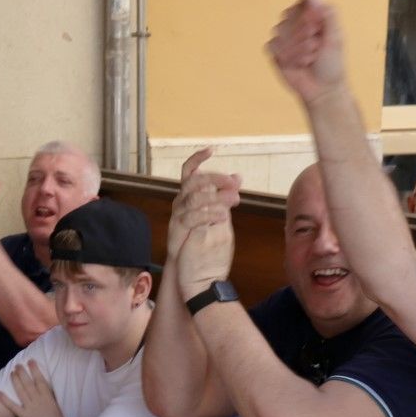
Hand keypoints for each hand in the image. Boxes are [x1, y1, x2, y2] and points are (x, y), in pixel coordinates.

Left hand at [0, 363, 63, 416]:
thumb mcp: (56, 407)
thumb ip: (50, 398)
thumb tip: (46, 389)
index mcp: (47, 397)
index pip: (40, 380)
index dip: (35, 370)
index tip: (31, 361)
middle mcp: (38, 400)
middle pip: (28, 383)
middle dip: (22, 373)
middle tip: (17, 365)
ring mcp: (30, 407)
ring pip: (21, 391)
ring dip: (15, 381)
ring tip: (11, 373)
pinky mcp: (23, 416)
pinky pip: (13, 407)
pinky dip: (5, 400)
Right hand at [168, 150, 240, 296]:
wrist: (193, 266)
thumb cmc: (203, 237)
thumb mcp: (218, 213)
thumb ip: (225, 194)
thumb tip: (238, 177)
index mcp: (190, 194)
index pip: (190, 170)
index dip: (198, 158)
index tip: (211, 150)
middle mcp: (181, 200)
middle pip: (193, 181)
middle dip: (214, 179)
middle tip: (231, 184)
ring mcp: (178, 214)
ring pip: (193, 198)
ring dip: (215, 197)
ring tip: (233, 200)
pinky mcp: (177, 228)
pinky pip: (191, 217)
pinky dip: (208, 214)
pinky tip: (223, 215)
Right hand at [267, 0, 347, 106]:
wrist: (322, 89)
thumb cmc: (332, 64)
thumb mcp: (336, 38)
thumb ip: (329, 15)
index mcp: (314, 16)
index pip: (305, 2)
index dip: (310, 15)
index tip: (318, 27)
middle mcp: (297, 23)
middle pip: (290, 15)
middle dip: (304, 34)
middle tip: (316, 47)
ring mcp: (285, 37)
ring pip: (280, 30)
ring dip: (298, 48)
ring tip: (309, 58)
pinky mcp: (275, 51)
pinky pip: (273, 45)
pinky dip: (287, 56)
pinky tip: (298, 64)